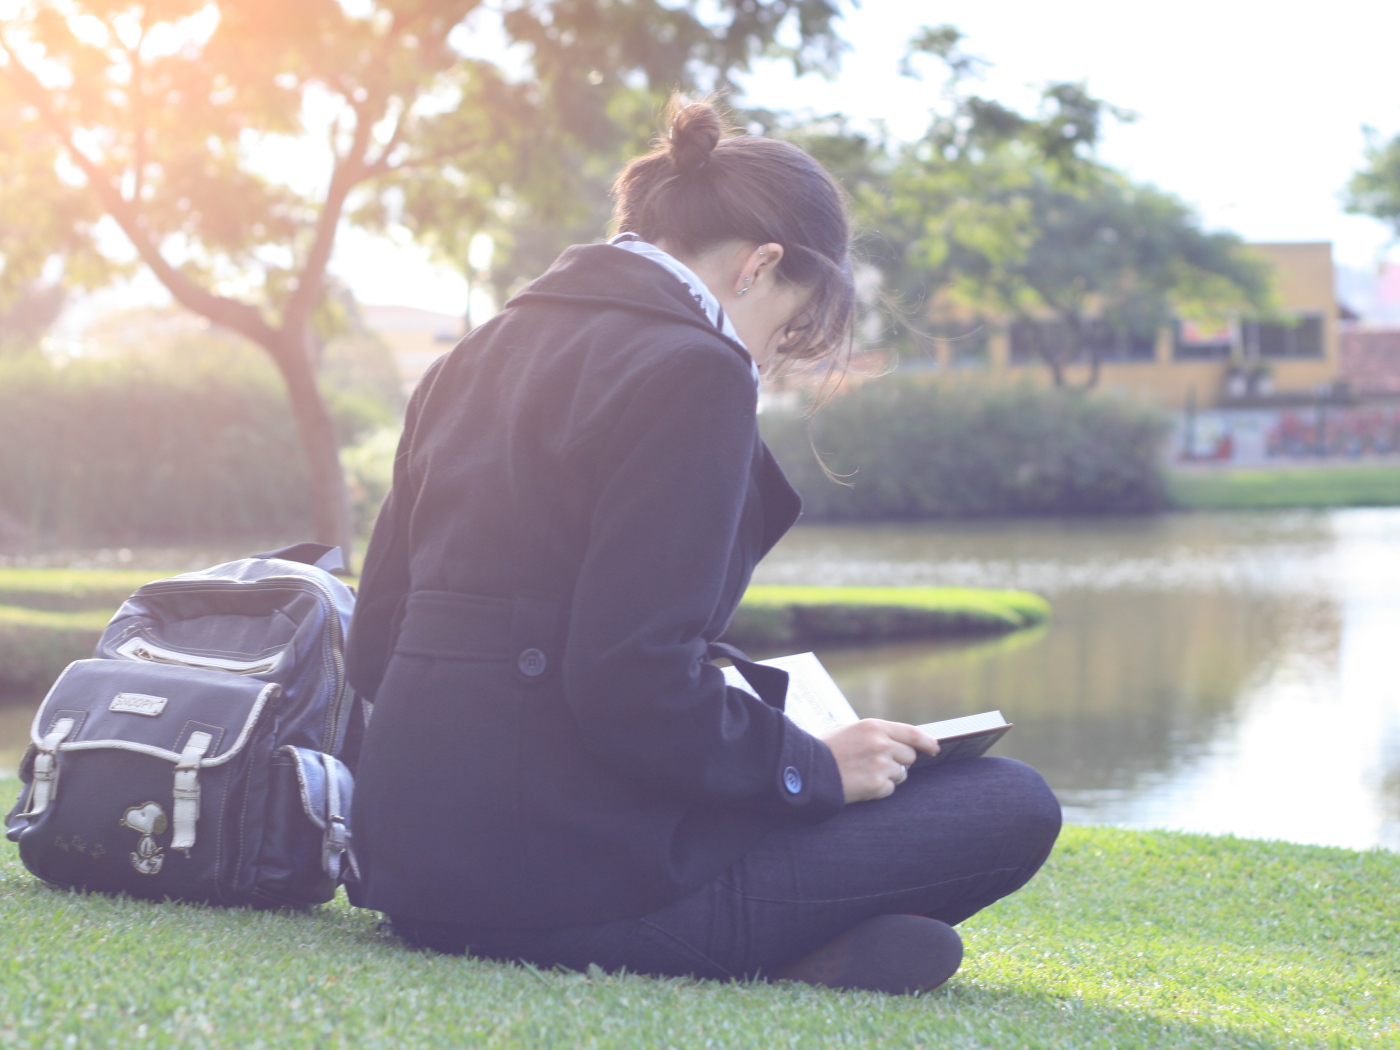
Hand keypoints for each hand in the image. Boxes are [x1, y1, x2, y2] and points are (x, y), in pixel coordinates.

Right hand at [820, 719, 940, 803]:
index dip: (927, 742)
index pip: (912, 733)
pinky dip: (879, 790)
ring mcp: (880, 765)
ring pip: (901, 774)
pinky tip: (861, 784)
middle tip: (879, 764)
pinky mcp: (877, 785)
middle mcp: (881, 744)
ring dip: (888, 776)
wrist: (808, 771)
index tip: (935, 749)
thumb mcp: (848, 730)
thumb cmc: (825, 749)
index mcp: (874, 726)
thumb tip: (896, 739)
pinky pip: (890, 789)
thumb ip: (873, 732)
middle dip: (899, 761)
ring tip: (865, 773)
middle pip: (909, 756)